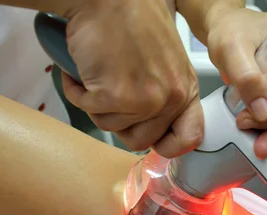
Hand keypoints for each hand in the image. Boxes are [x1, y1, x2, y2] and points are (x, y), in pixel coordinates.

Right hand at [62, 0, 203, 157]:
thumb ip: (165, 91)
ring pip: (110, 126)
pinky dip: (77, 90)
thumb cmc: (131, 17)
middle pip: (140, 140)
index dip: (167, 144)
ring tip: (98, 71)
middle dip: (119, 121)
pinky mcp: (114, 96)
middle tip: (111, 94)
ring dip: (96, 103)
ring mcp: (143, 100)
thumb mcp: (165, 59)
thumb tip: (154, 121)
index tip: (152, 138)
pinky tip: (82, 68)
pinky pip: (87, 109)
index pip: (189, 137)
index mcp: (185, 88)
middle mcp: (170, 97)